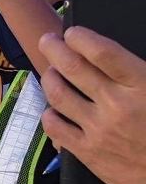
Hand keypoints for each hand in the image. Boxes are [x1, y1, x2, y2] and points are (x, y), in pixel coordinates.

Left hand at [39, 27, 145, 183]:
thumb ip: (143, 73)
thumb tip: (119, 59)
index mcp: (143, 86)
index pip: (103, 53)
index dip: (82, 38)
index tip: (72, 31)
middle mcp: (116, 105)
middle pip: (73, 68)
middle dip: (54, 49)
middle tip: (48, 40)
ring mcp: (98, 129)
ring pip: (58, 94)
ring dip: (49, 77)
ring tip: (50, 71)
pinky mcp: (87, 152)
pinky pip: (55, 127)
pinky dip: (49, 113)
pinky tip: (52, 108)